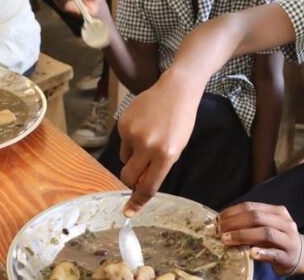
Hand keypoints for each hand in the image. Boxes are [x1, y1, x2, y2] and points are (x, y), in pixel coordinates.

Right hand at [117, 75, 201, 215]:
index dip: (138, 201)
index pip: (148, 186)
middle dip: (130, 181)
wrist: (176, 91)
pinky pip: (122, 142)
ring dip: (133, 156)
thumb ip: (159, 167)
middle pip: (129, 176)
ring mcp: (133, 133)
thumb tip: (140, 186)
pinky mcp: (122, 123)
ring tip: (148, 138)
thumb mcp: (176, 148)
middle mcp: (147, 145)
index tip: (129, 211)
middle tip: (137, 176)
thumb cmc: (181, 122)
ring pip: (125, 158)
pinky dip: (130, 140)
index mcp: (165, 154)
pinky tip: (143, 126)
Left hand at [219, 203, 303, 275]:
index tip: (218, 219)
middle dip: (235, 223)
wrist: (303, 254)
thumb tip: (222, 222)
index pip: (252, 207)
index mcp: (277, 212)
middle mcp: (285, 223)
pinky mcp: (288, 256)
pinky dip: (262, 253)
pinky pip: (274, 253)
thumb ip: (251, 223)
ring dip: (243, 235)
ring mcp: (288, 239)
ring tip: (227, 240)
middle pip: (257, 218)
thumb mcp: (269, 226)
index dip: (233, 212)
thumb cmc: (278, 239)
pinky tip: (251, 253)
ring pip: (266, 233)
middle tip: (219, 230)